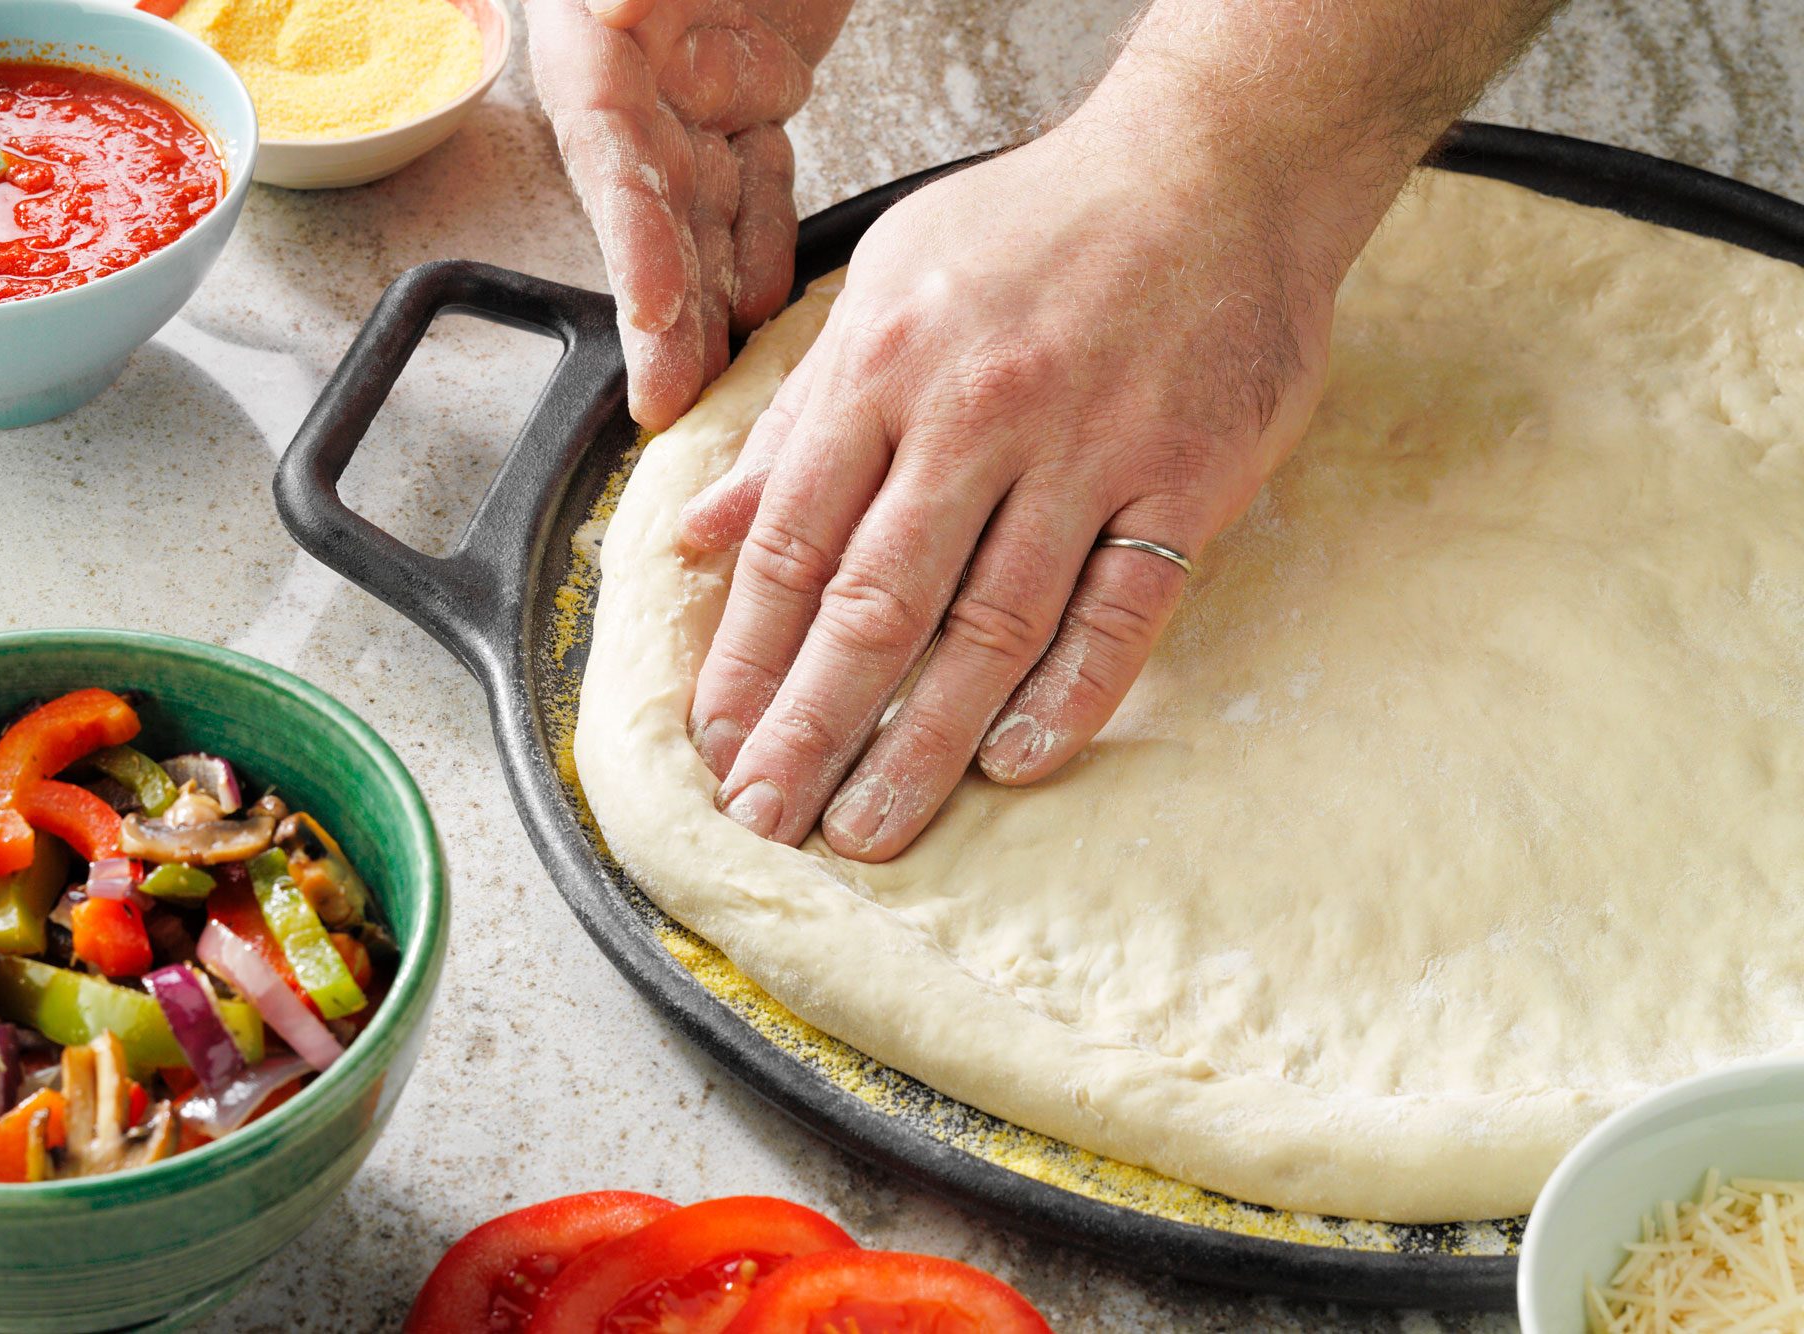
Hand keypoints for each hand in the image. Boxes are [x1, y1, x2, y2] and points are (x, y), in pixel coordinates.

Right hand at [527, 0, 849, 428]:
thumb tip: (618, 14)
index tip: (659, 327)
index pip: (613, 169)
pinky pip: (761, 184)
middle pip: (653, 222)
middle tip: (679, 404)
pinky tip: (773, 310)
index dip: (637, 256)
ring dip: (715, 304)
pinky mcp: (753, 92)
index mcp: (594, 52)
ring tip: (724, 390)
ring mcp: (696, 96)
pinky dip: (768, 246)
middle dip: (668, 319)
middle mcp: (638, 89)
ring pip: (707, 219)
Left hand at [678, 119, 1347, 861]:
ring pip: (989, 628)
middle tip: (767, 818)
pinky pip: (1119, 610)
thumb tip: (701, 531)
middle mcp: (975, 414)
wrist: (1216, 165)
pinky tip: (1014, 764)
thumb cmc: (1037, 227)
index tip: (716, 742)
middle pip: (875, 604)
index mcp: (884, 366)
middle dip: (810, 726)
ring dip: (920, 743)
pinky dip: (1068, 696)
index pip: (792, 543)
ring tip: (868, 828)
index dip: (746, 656)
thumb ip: (795, 418)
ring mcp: (1086, 451)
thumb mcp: (882, 285)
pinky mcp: (1184, 479)